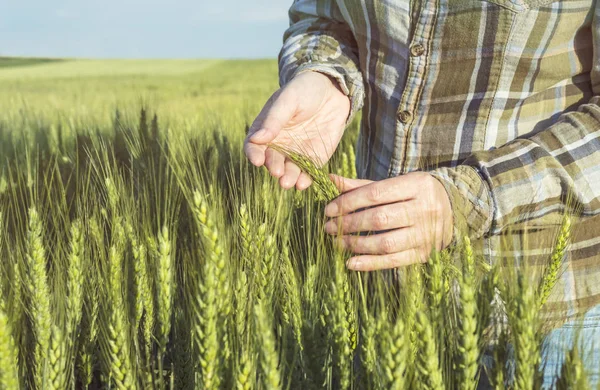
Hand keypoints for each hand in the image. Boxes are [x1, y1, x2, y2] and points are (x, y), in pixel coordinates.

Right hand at [244, 71, 349, 189]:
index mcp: (266, 129)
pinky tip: (303, 183)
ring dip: (287, 178)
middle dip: (273, 168)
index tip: (257, 161)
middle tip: (277, 172)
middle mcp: (279, 144)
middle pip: (271, 161)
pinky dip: (305, 179)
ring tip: (288, 182)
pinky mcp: (314, 158)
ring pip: (288, 170)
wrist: (333, 89)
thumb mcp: (288, 99)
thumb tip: (257, 138)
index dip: (253, 154)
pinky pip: (308, 172)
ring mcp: (296, 153)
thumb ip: (274, 119)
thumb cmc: (304, 89)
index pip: (254, 146)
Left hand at [324, 173, 453, 270]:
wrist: (454, 210)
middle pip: (379, 219)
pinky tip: (350, 263)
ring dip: (356, 244)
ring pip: (385, 242)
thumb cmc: (414, 194)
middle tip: (328, 228)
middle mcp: (424, 209)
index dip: (348, 203)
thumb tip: (330, 179)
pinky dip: (370, 264)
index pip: (375, 194)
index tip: (328, 210)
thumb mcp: (394, 184)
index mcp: (416, 185)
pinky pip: (394, 261)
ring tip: (337, 242)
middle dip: (348, 224)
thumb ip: (362, 185)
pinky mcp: (425, 254)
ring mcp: (426, 234)